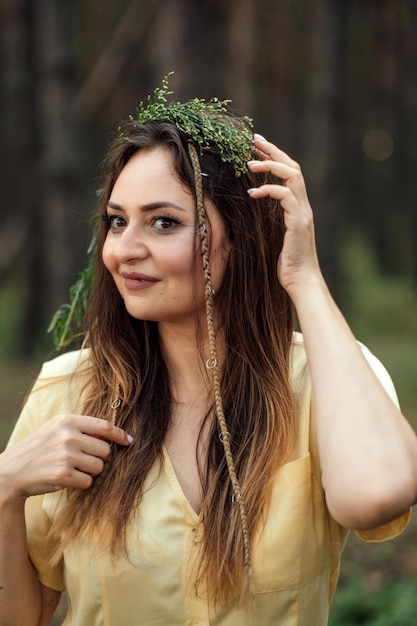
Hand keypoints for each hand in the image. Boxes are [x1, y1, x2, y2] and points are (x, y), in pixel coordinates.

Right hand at [0, 415, 131, 501]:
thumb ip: (81, 428)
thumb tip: (113, 434)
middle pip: (105, 450)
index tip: (128, 441)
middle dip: (97, 458)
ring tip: (71, 469)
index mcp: (67, 420)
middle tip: (81, 460)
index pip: (104, 426)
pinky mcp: (63, 475)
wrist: (10, 472)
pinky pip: (88, 482)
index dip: (119, 434)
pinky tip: (66, 479)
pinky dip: (81, 483)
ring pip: (99, 467)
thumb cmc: (38, 450)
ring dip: (89, 471)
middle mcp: (68, 436)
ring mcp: (66, 455)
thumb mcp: (55, 430)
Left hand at [247, 135, 321, 299]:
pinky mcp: (298, 222)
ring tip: (249, 163)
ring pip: (292, 176)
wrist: (302, 282)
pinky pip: (285, 196)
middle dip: (273, 151)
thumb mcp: (274, 238)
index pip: (289, 173)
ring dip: (270, 165)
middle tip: (253, 140)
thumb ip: (268, 222)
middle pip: (292, 167)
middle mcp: (303, 206)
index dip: (274, 156)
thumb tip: (249, 213)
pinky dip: (268, 190)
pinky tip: (252, 192)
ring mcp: (303, 213)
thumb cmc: (287, 265)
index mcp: (298, 208)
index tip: (257, 145)